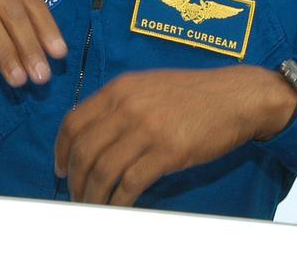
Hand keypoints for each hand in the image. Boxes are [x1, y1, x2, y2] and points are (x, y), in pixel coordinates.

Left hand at [54, 66, 296, 204]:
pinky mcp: (167, 152)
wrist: (236, 96)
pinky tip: (117, 210)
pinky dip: (118, 202)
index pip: (74, 121)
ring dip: (93, 196)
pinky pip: (130, 184)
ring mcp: (147, 129)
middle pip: (84, 150)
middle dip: (75, 179)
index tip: (60, 169)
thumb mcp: (150, 87)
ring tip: (92, 208)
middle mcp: (128, 107)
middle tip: (75, 197)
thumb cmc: (195, 94)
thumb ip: (121, 105)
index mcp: (120, 89)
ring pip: (103, 170)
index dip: (61, 150)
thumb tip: (95, 135)